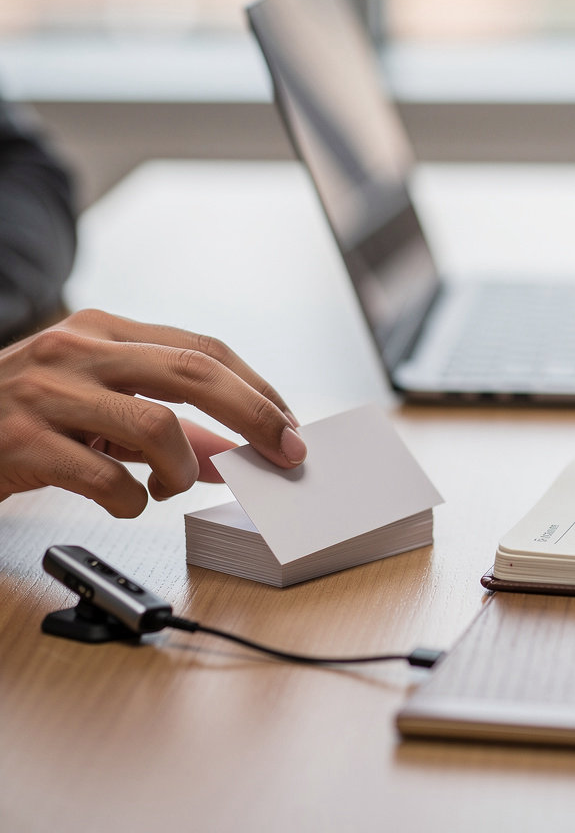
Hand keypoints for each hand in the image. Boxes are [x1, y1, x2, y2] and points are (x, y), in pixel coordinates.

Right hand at [0, 309, 305, 516]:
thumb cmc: (23, 415)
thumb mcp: (95, 404)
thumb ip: (164, 423)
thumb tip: (231, 452)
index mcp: (105, 330)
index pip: (204, 350)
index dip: (258, 389)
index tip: (290, 425)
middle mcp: (80, 349)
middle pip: (196, 373)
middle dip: (255, 415)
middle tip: (286, 454)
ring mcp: (48, 392)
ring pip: (156, 428)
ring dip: (184, 470)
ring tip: (171, 486)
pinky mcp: (22, 442)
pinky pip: (108, 480)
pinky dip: (135, 501)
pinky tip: (128, 502)